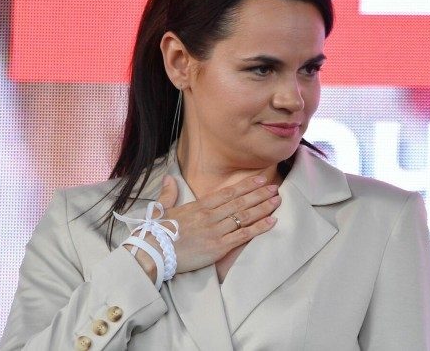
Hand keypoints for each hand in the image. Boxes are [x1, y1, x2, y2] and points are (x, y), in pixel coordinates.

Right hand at [127, 174, 279, 277]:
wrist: (152, 251)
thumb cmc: (155, 232)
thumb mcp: (161, 209)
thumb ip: (169, 193)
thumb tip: (169, 178)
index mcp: (199, 206)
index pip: (228, 193)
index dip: (246, 186)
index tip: (260, 180)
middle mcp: (210, 215)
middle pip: (240, 202)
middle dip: (260, 194)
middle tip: (276, 188)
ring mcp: (216, 230)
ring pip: (245, 216)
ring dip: (263, 208)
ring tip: (277, 201)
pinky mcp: (218, 247)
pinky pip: (243, 235)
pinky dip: (259, 228)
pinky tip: (271, 222)